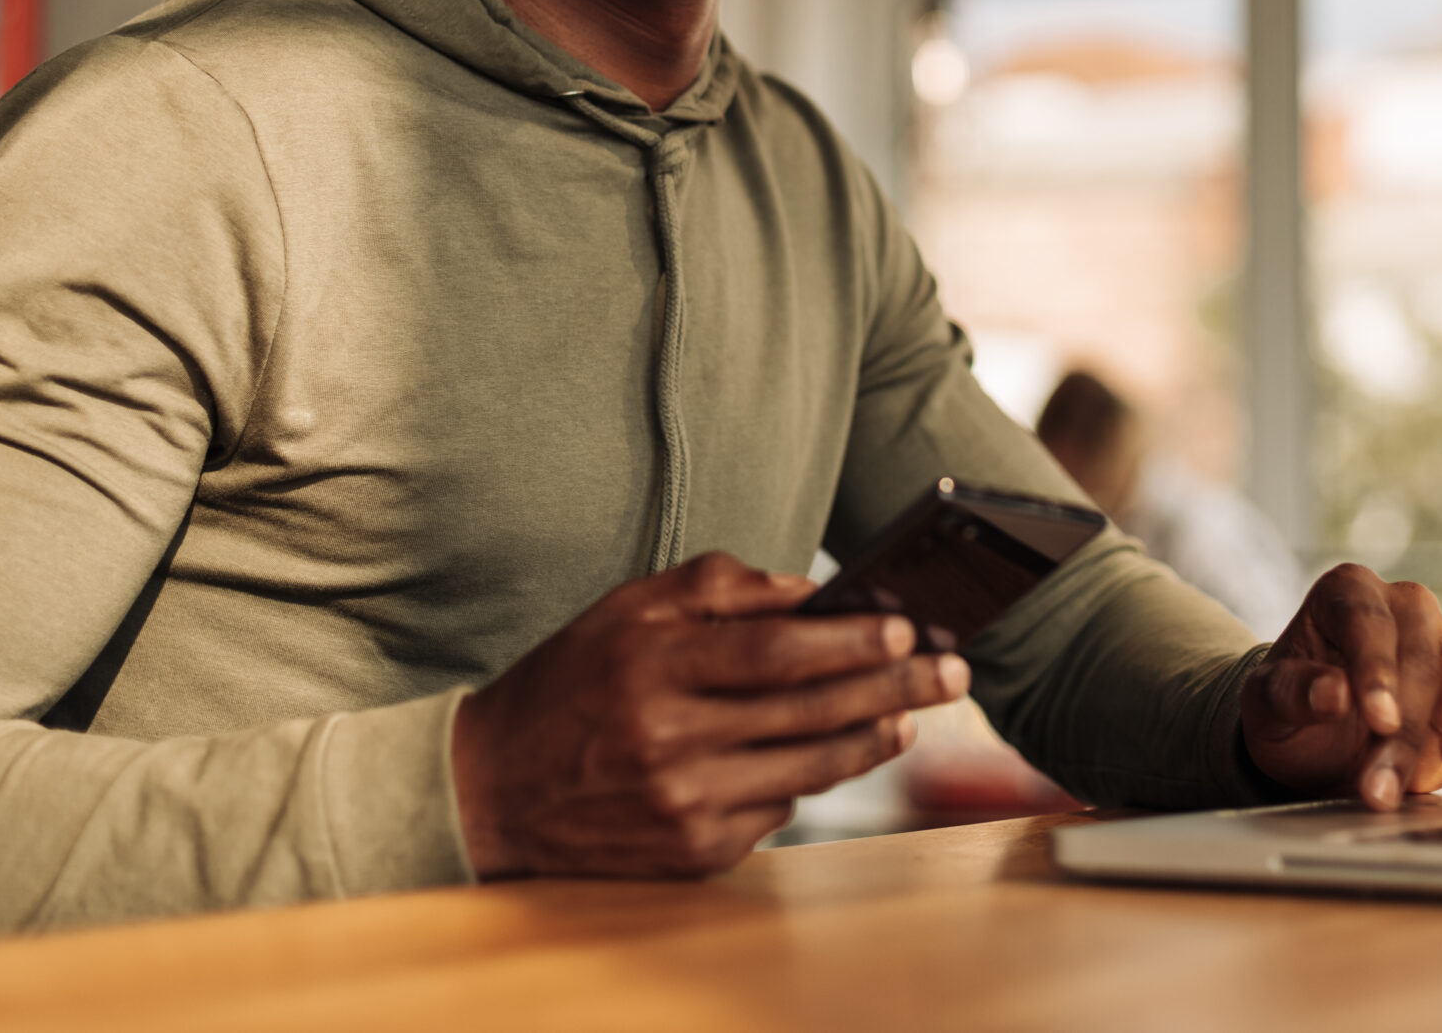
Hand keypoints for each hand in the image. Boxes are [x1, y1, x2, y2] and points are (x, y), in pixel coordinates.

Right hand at [448, 551, 970, 877]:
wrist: (490, 792)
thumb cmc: (568, 684)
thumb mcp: (626, 610)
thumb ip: (715, 588)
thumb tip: (805, 590)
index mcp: (653, 667)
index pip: (774, 653)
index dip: (849, 642)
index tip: (907, 629)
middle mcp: (669, 741)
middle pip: (809, 713)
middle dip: (893, 689)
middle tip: (951, 672)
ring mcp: (683, 806)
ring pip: (808, 771)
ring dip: (872, 740)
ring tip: (912, 715)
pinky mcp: (691, 853)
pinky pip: (776, 812)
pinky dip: (809, 780)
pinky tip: (835, 754)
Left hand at [1240, 564, 1441, 809]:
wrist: (1317, 748)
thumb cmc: (1291, 715)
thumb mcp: (1266, 707)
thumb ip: (1293, 693)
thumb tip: (1333, 693)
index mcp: (1348, 594)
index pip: (1367, 618)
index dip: (1375, 667)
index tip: (1376, 718)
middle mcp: (1408, 606)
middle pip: (1423, 652)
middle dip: (1405, 727)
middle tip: (1381, 788)